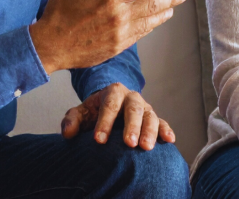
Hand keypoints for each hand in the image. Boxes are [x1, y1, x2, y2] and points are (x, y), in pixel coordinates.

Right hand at [29, 0, 187, 72]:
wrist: (49, 47)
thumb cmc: (58, 11)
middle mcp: (118, 16)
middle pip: (153, 5)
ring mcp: (119, 34)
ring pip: (149, 22)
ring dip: (163, 14)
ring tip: (172, 9)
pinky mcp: (116, 48)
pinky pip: (139, 35)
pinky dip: (149, 27)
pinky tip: (153, 23)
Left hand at [60, 82, 175, 149]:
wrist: (110, 107)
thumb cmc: (94, 112)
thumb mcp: (80, 112)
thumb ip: (72, 120)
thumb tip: (68, 133)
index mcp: (112, 92)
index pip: (109, 105)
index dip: (104, 122)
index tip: (99, 140)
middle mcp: (131, 97)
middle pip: (133, 109)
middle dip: (132, 126)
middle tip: (129, 143)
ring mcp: (144, 107)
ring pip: (150, 116)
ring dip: (150, 131)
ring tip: (146, 147)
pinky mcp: (153, 118)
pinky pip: (162, 122)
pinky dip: (166, 130)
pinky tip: (169, 140)